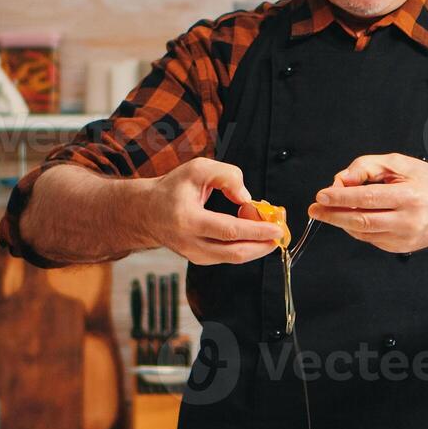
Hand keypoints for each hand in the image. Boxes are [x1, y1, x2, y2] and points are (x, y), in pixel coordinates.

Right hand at [147, 158, 282, 264]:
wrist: (147, 212)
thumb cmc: (172, 189)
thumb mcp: (197, 169)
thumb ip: (226, 175)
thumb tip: (247, 198)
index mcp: (188, 220)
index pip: (229, 231)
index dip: (256, 231)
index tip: (276, 228)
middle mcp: (190, 242)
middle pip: (235, 252)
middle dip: (262, 244)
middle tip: (279, 233)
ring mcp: (194, 255)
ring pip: (233, 258)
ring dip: (255, 244)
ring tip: (263, 224)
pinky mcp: (198, 260)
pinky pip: (227, 256)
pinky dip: (243, 245)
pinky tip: (247, 229)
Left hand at [307, 153, 427, 253]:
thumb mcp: (401, 164)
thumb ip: (369, 167)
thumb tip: (343, 180)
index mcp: (409, 196)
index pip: (367, 198)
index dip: (340, 198)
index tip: (322, 195)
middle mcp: (408, 220)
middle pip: (361, 221)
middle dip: (333, 215)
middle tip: (316, 209)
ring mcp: (405, 238)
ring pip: (363, 233)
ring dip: (342, 222)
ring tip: (330, 211)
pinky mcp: (402, 248)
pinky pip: (371, 239)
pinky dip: (358, 228)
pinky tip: (355, 217)